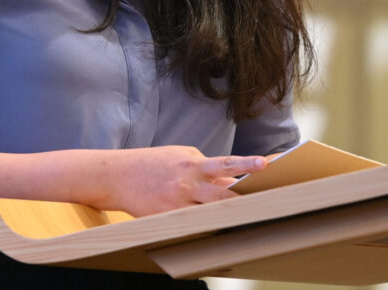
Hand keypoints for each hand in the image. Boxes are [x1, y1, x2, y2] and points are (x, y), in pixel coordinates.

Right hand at [94, 145, 266, 216]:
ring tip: (249, 219)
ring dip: (229, 216)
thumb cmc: (152, 163)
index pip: (226, 163)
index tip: (266, 163)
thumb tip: (224, 178)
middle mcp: (188, 183)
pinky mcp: (170, 219)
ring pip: (211, 213)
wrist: (119, 175)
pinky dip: (206, 226)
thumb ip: (202, 165)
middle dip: (245, 197)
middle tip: (269, 199)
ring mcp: (179, 204)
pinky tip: (217, 232)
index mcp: (191, 163)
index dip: (247, 164)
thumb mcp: (178, 155)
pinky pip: (193, 225)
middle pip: (223, 193)